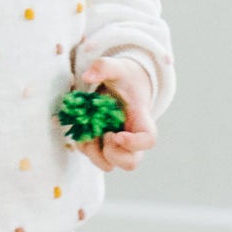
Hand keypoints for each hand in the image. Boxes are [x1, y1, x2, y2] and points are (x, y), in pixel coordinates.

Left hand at [73, 56, 156, 173]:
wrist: (121, 87)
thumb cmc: (124, 79)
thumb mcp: (117, 68)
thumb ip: (104, 67)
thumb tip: (87, 76)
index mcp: (142, 121)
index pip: (148, 140)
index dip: (134, 143)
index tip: (117, 134)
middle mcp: (132, 139)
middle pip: (130, 162)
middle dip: (113, 153)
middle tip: (105, 134)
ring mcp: (117, 146)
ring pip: (108, 165)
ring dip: (94, 152)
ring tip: (89, 131)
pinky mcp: (102, 147)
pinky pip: (92, 157)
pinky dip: (84, 146)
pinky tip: (83, 129)